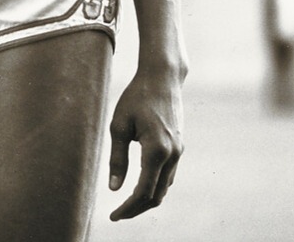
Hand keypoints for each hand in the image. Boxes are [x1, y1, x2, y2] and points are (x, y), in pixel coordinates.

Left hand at [106, 69, 182, 219]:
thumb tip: (114, 188)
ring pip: (165, 187)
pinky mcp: (179, 146)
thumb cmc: (136, 97)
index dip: (128, 207)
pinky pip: (168, 175)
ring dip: (147, 200)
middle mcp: (172, 154)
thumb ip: (117, 158)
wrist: (162, 78)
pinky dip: (155, 187)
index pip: (143, 191)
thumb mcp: (119, 125)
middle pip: (156, 195)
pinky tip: (141, 188)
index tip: (113, 216)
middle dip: (137, 209)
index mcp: (156, 150)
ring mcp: (179, 151)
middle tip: (117, 215)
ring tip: (126, 206)